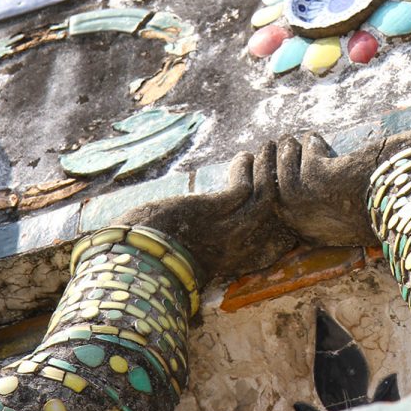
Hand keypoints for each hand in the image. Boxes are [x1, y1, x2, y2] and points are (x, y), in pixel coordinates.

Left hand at [116, 145, 296, 282]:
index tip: (275, 190)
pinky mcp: (213, 212)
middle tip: (279, 161)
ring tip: (268, 149)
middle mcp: (234, 247)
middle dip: (277, 183)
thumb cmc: (149, 256)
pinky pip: (243, 187)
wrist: (131, 260)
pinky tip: (243, 156)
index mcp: (228, 259)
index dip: (275, 212)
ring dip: (267, 170)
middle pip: (272, 213)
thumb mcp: (185, 254)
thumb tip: (194, 229)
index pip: (266, 237)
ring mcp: (226, 230)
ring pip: (264, 197)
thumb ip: (199, 245)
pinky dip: (246, 169)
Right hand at [275, 128, 410, 246]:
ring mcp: (318, 205)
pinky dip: (309, 147)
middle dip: (273, 166)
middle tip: (283, 145)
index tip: (280, 164)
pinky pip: (303, 161)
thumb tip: (329, 180)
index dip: (277, 184)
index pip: (283, 210)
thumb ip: (340, 205)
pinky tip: (319, 140)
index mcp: (321, 233)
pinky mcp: (327, 182)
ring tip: (298, 140)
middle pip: (273, 193)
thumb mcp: (360, 211)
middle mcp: (314, 225)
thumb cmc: (404, 206)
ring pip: (282, 176)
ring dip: (287, 154)